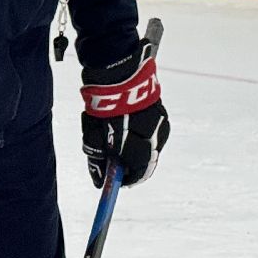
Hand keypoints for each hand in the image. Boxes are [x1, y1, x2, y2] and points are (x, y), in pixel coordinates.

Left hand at [80, 38, 168, 186]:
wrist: (118, 75)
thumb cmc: (104, 110)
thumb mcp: (95, 138)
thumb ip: (99, 161)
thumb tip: (99, 181)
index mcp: (140, 147)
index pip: (138, 174)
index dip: (126, 179)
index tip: (116, 181)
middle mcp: (156, 138)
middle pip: (146, 161)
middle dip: (131, 164)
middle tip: (116, 161)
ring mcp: (161, 124)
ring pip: (151, 145)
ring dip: (137, 147)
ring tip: (120, 137)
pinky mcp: (162, 111)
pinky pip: (153, 130)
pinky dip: (141, 133)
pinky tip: (128, 125)